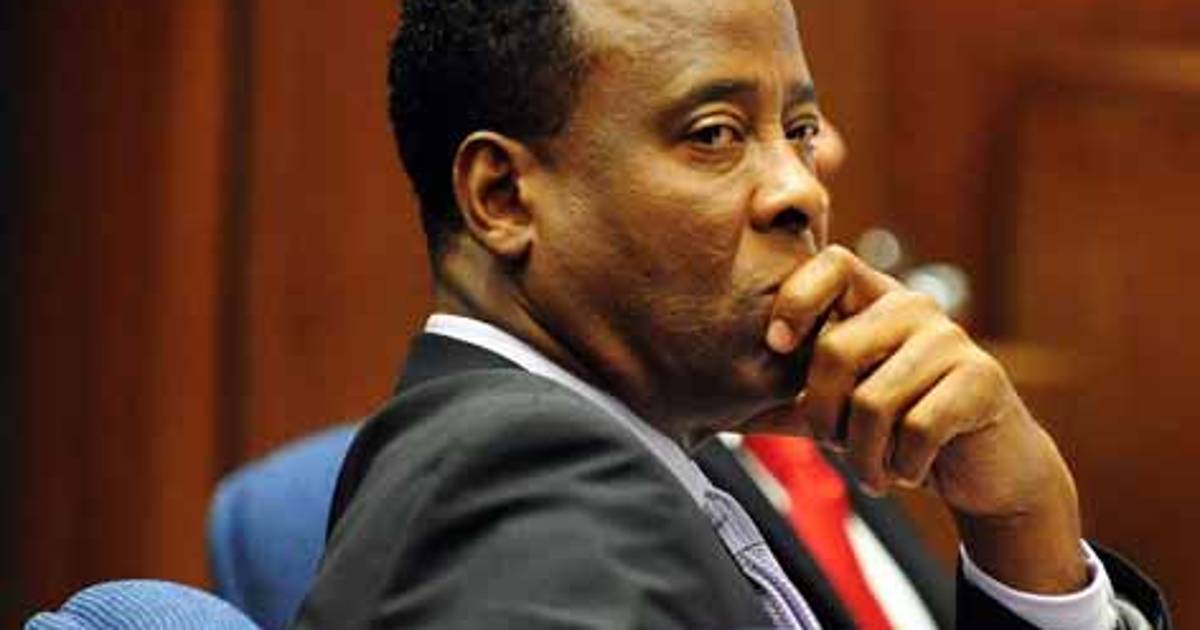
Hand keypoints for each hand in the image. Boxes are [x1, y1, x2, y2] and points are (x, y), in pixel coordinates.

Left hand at [757, 246, 1087, 592]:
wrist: (984, 468)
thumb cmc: (897, 430)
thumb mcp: (840, 403)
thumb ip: (795, 387)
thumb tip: (720, 386)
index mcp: (875, 301)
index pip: (832, 263)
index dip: (796, 298)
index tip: (777, 345)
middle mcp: (914, 308)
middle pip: (836, 349)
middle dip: (822, 415)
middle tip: (834, 445)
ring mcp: (952, 339)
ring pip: (873, 401)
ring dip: (863, 456)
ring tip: (873, 470)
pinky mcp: (982, 379)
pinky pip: (917, 429)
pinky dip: (903, 465)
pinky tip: (911, 470)